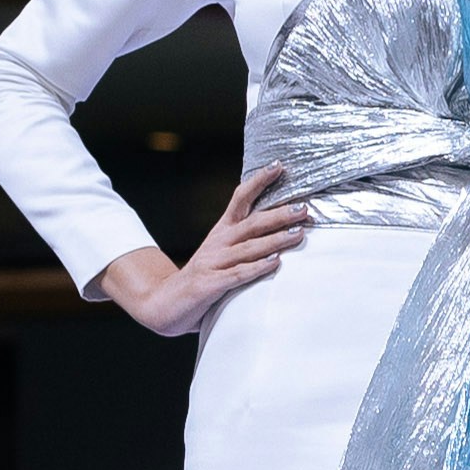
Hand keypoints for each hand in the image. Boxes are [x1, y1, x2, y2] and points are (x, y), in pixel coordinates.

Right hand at [102, 165, 303, 339]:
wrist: (165, 303)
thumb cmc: (205, 277)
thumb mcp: (223, 253)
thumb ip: (247, 241)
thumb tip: (285, 225)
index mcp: (222, 230)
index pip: (240, 198)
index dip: (259, 181)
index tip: (279, 165)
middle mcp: (218, 242)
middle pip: (252, 223)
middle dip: (279, 214)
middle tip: (304, 208)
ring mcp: (212, 262)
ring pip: (249, 247)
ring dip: (276, 239)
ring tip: (299, 233)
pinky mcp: (210, 284)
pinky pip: (237, 274)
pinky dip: (257, 267)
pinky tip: (275, 262)